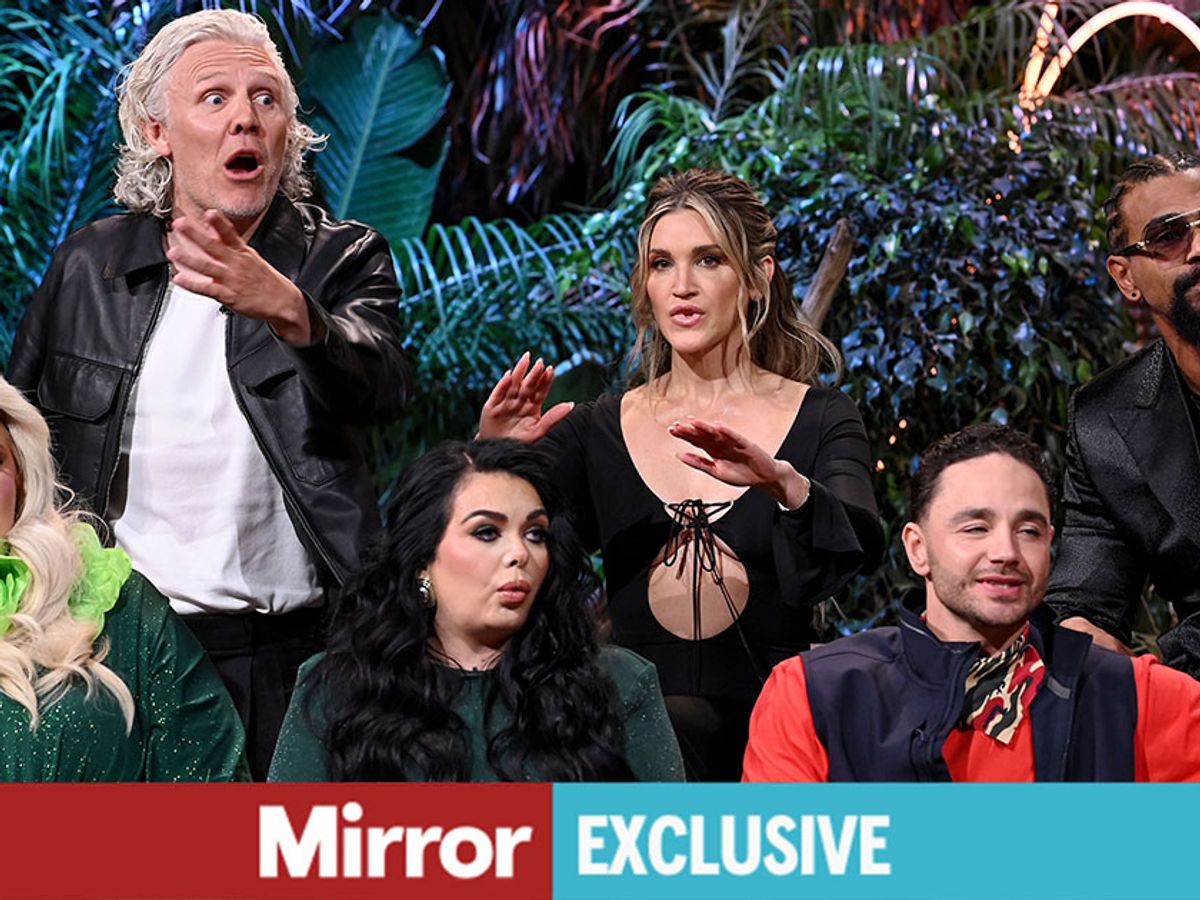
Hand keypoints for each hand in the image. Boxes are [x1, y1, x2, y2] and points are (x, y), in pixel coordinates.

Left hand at [166, 210, 316, 344]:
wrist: (283, 301)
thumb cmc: (265, 279)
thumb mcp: (250, 255)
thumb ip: (229, 241)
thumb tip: (215, 226)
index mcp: (243, 253)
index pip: (230, 234)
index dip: (220, 223)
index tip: (209, 212)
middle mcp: (236, 264)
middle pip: (214, 247)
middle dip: (196, 235)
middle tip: (181, 224)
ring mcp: (232, 280)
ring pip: (208, 267)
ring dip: (190, 259)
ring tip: (174, 252)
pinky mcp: (229, 296)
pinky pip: (208, 289)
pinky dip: (193, 284)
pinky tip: (180, 279)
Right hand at [478, 351, 573, 441]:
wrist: (498, 454)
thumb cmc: (519, 443)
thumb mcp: (538, 431)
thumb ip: (553, 417)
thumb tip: (571, 404)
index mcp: (531, 407)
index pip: (540, 391)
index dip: (545, 381)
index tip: (551, 370)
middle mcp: (519, 402)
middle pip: (527, 385)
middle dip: (534, 374)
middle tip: (541, 362)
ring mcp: (505, 403)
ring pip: (514, 384)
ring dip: (520, 372)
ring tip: (526, 359)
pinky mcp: (491, 407)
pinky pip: (498, 393)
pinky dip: (503, 384)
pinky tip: (509, 375)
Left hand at [669, 418, 809, 507]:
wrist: (763, 478)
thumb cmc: (741, 474)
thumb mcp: (715, 471)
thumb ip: (698, 463)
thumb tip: (679, 456)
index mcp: (713, 450)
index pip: (696, 440)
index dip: (684, 435)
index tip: (672, 430)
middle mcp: (721, 443)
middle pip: (703, 434)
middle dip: (690, 429)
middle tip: (677, 424)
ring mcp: (733, 442)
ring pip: (717, 433)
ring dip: (705, 427)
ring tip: (693, 422)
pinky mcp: (746, 444)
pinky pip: (735, 437)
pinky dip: (727, 432)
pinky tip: (718, 427)